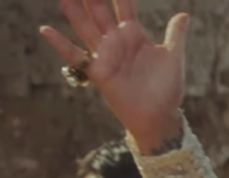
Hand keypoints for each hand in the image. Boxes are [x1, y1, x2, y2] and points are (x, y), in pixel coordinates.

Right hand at [40, 0, 187, 150]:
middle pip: (99, 10)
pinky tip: (45, 30)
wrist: (159, 116)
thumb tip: (183, 14)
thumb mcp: (173, 58)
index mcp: (134, 34)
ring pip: (85, 27)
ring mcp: (105, 55)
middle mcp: (116, 41)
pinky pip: (75, 56)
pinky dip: (60, 44)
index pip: (122, 4)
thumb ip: (175, 35)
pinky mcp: (97, 72)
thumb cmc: (167, 89)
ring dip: (74, 11)